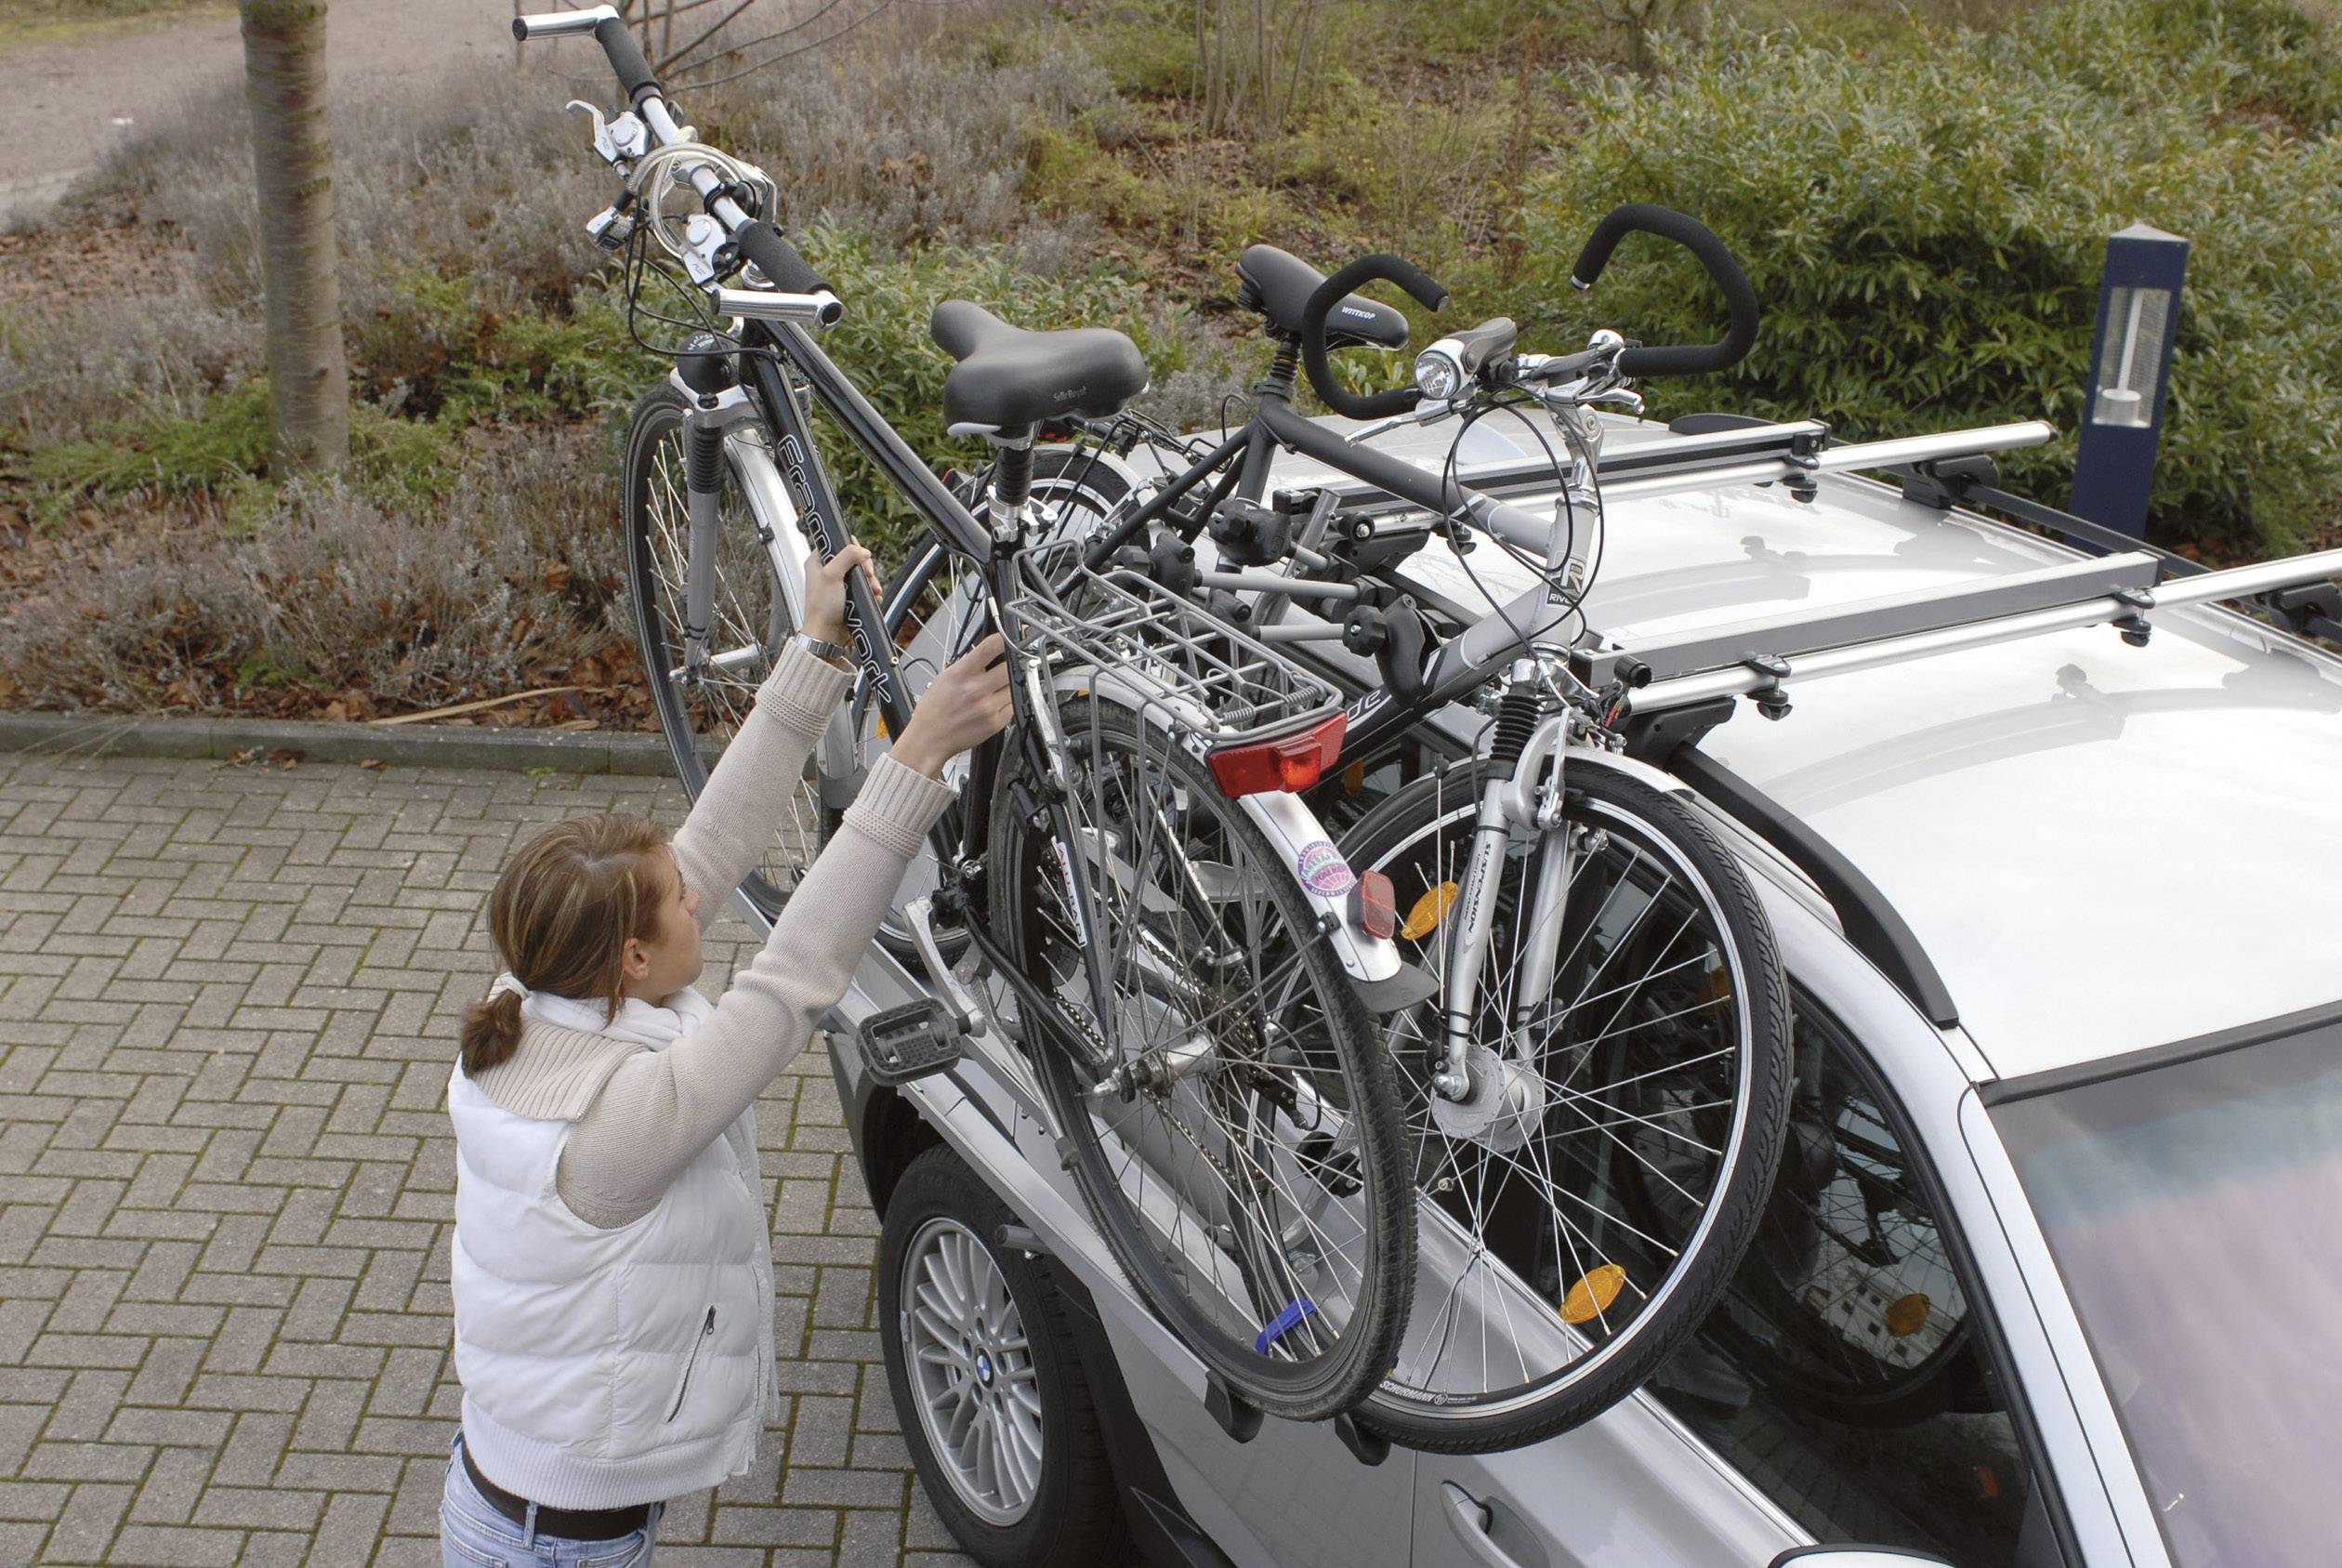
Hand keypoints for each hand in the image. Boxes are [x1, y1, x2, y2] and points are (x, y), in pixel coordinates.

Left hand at [800, 538, 878, 650]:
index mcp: (818, 561)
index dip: (852, 547)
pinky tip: (873, 597)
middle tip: (867, 575)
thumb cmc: (822, 608)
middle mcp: (828, 570)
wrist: (826, 634)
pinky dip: (871, 591)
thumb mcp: (832, 575)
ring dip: (871, 581)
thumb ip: (847, 556)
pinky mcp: (849, 595)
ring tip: (873, 590)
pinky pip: (865, 587)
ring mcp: (839, 583)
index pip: (837, 543)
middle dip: (865, 567)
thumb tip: (863, 550)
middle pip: (854, 557)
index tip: (859, 557)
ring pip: (861, 573)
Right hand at [891, 632, 1013, 779]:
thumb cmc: (933, 710)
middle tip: (1007, 665)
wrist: (929, 739)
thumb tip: (988, 652)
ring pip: (1015, 685)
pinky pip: (1014, 704)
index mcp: (961, 674)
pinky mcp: (997, 722)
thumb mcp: (945, 677)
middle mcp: (976, 689)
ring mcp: (988, 707)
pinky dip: (1009, 700)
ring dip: (1011, 682)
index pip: (991, 647)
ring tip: (997, 686)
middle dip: (1011, 663)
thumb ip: (968, 664)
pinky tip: (996, 702)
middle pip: (1010, 666)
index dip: (1005, 639)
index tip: (1010, 638)